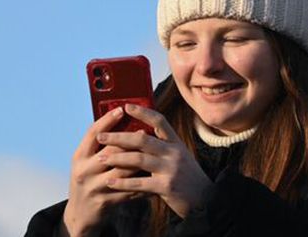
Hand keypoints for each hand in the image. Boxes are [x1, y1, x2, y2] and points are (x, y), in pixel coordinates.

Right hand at [61, 107, 145, 236]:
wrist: (80, 213)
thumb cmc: (88, 180)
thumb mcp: (85, 162)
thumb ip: (98, 146)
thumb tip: (120, 124)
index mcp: (79, 156)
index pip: (93, 133)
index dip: (107, 120)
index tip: (121, 109)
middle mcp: (84, 170)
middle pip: (110, 151)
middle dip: (129, 140)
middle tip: (145, 129)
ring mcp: (94, 187)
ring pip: (122, 171)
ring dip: (139, 161)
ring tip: (153, 152)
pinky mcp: (105, 202)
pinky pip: (128, 191)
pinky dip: (142, 184)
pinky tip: (153, 178)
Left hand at [95, 103, 212, 218]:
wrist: (207, 201)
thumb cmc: (187, 176)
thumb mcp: (179, 156)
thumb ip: (161, 146)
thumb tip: (135, 134)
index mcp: (175, 142)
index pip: (159, 121)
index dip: (142, 112)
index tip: (125, 106)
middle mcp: (173, 153)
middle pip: (142, 139)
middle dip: (118, 137)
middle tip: (100, 136)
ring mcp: (170, 169)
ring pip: (138, 159)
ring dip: (116, 158)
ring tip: (100, 159)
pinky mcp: (167, 187)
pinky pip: (140, 183)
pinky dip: (123, 182)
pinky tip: (110, 182)